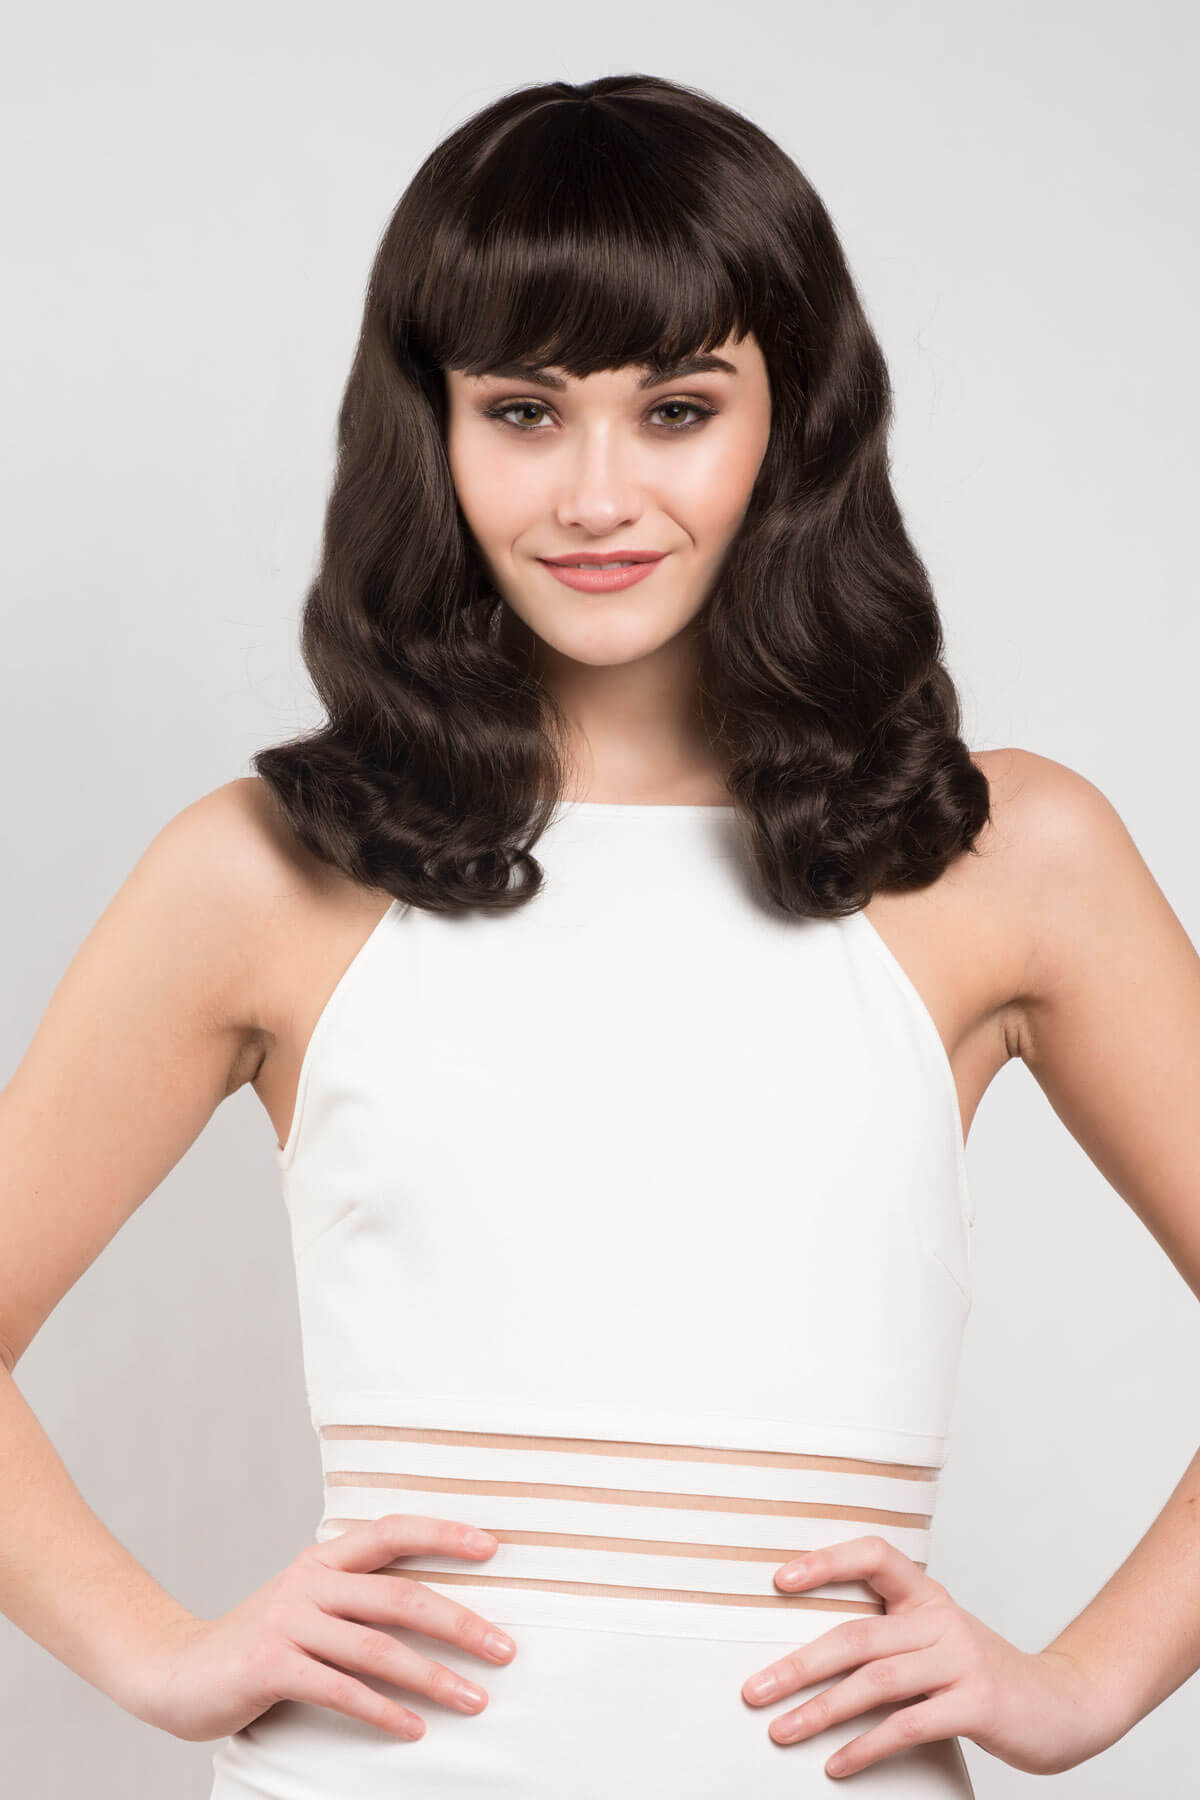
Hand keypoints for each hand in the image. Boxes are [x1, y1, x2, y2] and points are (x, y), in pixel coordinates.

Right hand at [127, 1513, 517, 1742]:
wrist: (175, 1671)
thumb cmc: (259, 1642)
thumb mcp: (306, 1602)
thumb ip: (355, 1596)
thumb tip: (434, 1605)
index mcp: (322, 1558)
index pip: (391, 1531)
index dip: (443, 1533)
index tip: (493, 1547)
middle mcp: (308, 1581)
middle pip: (399, 1595)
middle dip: (460, 1622)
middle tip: (505, 1649)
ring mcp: (289, 1621)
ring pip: (378, 1647)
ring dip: (433, 1677)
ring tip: (475, 1699)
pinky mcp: (272, 1665)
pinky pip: (341, 1689)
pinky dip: (383, 1710)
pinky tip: (414, 1728)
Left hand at [740, 1534, 1116, 1778]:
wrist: (1064, 1705)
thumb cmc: (982, 1675)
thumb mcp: (938, 1640)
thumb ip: (890, 1637)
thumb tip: (808, 1656)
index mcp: (927, 1596)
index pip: (874, 1555)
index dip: (826, 1561)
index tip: (778, 1581)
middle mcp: (941, 1619)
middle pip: (856, 1634)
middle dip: (798, 1665)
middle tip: (755, 1690)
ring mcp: (961, 1660)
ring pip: (875, 1681)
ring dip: (820, 1711)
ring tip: (782, 1731)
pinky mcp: (976, 1704)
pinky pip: (907, 1725)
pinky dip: (866, 1748)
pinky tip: (837, 1765)